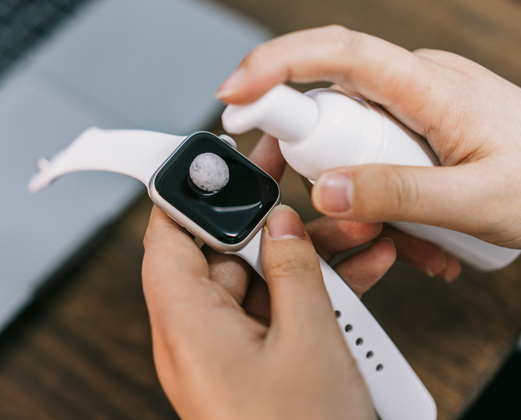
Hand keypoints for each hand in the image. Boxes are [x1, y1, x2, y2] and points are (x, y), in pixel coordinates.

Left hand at [142, 136, 392, 418]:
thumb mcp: (310, 340)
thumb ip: (294, 268)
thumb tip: (280, 223)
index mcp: (186, 324)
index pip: (165, 234)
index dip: (187, 189)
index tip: (218, 156)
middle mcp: (196, 334)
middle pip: (218, 252)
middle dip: (267, 219)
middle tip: (301, 187)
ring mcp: (226, 351)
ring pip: (256, 279)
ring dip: (302, 256)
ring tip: (354, 233)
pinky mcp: (254, 364)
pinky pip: (274, 311)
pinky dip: (309, 292)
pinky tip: (355, 271)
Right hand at [216, 25, 520, 248]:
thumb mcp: (479, 200)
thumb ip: (400, 194)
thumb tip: (327, 191)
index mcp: (428, 85)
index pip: (337, 53)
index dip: (276, 64)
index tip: (233, 94)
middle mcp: (414, 86)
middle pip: (327, 105)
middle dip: (306, 159)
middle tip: (314, 208)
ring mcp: (414, 107)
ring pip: (347, 140)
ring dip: (352, 192)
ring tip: (393, 238)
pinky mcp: (416, 129)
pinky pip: (372, 155)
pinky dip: (375, 195)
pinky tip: (407, 230)